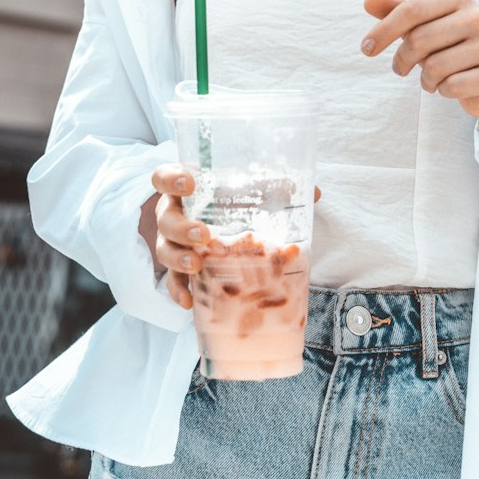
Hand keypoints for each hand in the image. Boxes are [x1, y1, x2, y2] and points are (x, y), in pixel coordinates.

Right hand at [149, 164, 322, 309]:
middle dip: (181, 227)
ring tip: (198, 265)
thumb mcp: (255, 192)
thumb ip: (279, 188)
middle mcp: (174, 214)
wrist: (227, 231)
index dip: (171, 179)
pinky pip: (171, 282)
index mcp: (187, 189)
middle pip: (165, 218)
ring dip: (179, 258)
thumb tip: (315, 192)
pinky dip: (178, 291)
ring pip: (165, 249)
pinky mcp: (178, 270)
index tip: (190, 184)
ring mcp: (173, 243)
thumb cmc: (237, 205)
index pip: (164, 177)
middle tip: (203, 235)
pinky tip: (189, 302)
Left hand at [362, 0, 478, 144]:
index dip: (383, 30)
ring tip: (430, 78)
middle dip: (402, 59)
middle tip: (400, 69)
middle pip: (420, 39)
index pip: (411, 10)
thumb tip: (368, 1)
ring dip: (425, 79)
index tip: (366, 49)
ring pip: (435, 66)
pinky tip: (449, 87)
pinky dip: (443, 91)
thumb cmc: (450, 48)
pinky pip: (453, 86)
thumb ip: (397, 12)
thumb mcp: (422, 27)